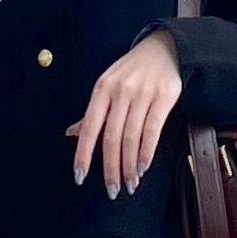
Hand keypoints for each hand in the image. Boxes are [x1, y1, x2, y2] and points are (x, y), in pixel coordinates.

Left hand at [64, 30, 181, 196]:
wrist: (164, 48)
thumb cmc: (132, 71)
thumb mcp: (107, 85)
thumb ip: (93, 112)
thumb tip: (72, 133)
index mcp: (102, 90)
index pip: (89, 127)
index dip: (83, 154)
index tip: (79, 176)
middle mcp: (120, 92)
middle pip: (111, 137)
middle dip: (110, 168)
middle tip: (112, 190)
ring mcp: (142, 94)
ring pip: (131, 138)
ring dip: (129, 166)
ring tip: (130, 184)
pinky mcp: (163, 98)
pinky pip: (152, 131)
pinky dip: (147, 153)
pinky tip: (142, 168)